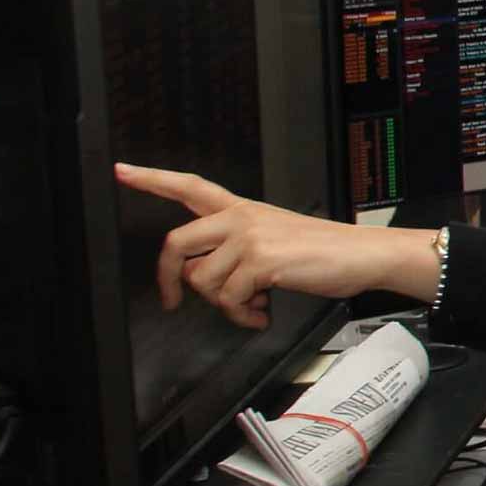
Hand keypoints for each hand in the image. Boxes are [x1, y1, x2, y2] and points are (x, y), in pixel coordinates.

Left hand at [123, 163, 439, 329]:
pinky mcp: (261, 260)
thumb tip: (206, 281)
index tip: (122, 171)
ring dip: (224, 304)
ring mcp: (250, 237)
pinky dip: (243, 314)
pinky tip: (262, 310)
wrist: (363, 254)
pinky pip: (230, 299)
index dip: (151, 178)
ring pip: (202, 280)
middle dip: (168, 279)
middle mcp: (241, 218)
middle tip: (172, 300)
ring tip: (250, 304)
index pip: (189, 186)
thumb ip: (235, 251)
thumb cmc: (325, 250)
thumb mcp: (276, 238)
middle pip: (176, 242)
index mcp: (243, 208)